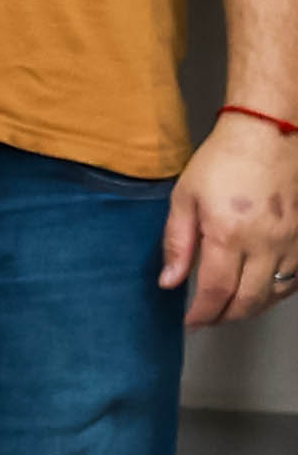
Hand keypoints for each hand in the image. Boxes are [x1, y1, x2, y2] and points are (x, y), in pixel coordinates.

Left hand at [169, 114, 297, 329]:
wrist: (269, 133)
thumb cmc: (223, 161)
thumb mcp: (185, 199)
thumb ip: (177, 244)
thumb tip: (169, 282)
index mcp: (229, 234)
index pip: (217, 292)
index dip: (202, 314)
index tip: (191, 322)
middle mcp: (266, 243)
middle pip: (249, 300)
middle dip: (225, 317)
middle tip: (208, 318)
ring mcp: (291, 240)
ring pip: (276, 293)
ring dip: (252, 308)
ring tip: (230, 308)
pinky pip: (295, 277)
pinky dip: (277, 291)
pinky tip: (261, 290)